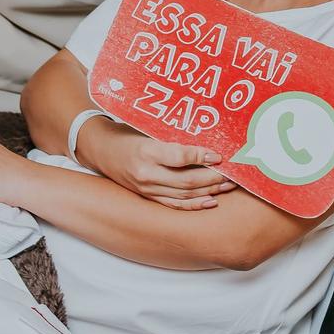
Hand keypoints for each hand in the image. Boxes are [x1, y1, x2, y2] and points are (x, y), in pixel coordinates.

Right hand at [82, 119, 231, 209]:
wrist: (101, 150)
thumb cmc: (127, 134)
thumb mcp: (146, 129)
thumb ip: (172, 136)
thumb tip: (206, 136)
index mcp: (146, 151)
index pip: (179, 157)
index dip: (202, 157)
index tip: (220, 156)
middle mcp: (147, 174)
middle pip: (186, 181)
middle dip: (213, 178)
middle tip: (232, 174)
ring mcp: (147, 189)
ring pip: (184, 195)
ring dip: (209, 191)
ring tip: (228, 186)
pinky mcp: (148, 197)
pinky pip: (174, 205)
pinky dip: (194, 205)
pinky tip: (211, 201)